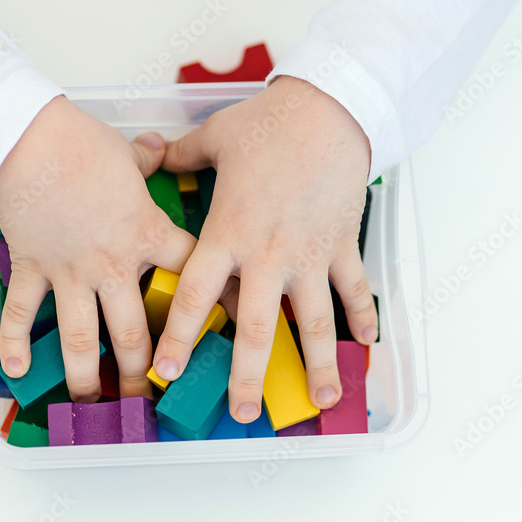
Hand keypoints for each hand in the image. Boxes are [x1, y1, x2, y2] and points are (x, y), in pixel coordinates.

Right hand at [0, 96, 194, 401]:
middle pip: (135, 331)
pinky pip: (22, 314)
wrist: (28, 140)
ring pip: (82, 338)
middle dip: (143, 371)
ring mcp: (70, 272)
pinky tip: (17, 372)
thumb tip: (162, 147)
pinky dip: (15, 343)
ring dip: (87, 376)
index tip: (236, 326)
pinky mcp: (33, 269)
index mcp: (146, 235)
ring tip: (92, 403)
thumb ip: (150, 159)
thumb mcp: (128, 154)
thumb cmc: (81, 142)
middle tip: (149, 395)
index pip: (192, 274)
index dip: (220, 301)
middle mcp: (112, 264)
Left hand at [151, 75, 377, 422]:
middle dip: (247, 374)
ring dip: (318, 363)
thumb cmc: (269, 122)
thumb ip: (180, 157)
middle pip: (255, 326)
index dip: (180, 336)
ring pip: (313, 321)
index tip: (168, 372)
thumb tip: (152, 154)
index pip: (195, 295)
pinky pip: (354, 289)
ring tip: (322, 399)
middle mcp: (267, 254)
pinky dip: (363, 315)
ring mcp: (309, 255)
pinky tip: (368, 344)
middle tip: (240, 412)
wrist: (329, 109)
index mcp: (228, 233)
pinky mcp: (342, 246)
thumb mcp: (214, 139)